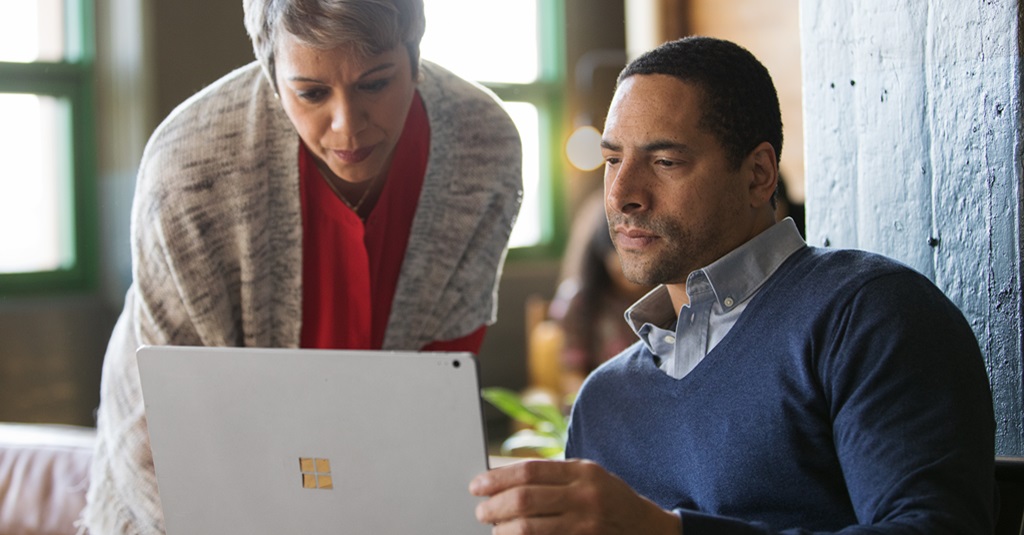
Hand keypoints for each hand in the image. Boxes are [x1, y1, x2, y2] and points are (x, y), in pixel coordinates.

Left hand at [469, 459, 680, 533]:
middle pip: (525, 499)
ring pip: (528, 528)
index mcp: (583, 472)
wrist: (648, 530)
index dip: (498, 478)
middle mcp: (585, 497)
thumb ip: (553, 476)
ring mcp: (585, 526)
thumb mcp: (589, 476)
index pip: (529, 471)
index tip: (477, 485)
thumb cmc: (610, 500)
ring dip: (504, 530)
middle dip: (495, 506)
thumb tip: (504, 480)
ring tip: (495, 529)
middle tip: (481, 511)